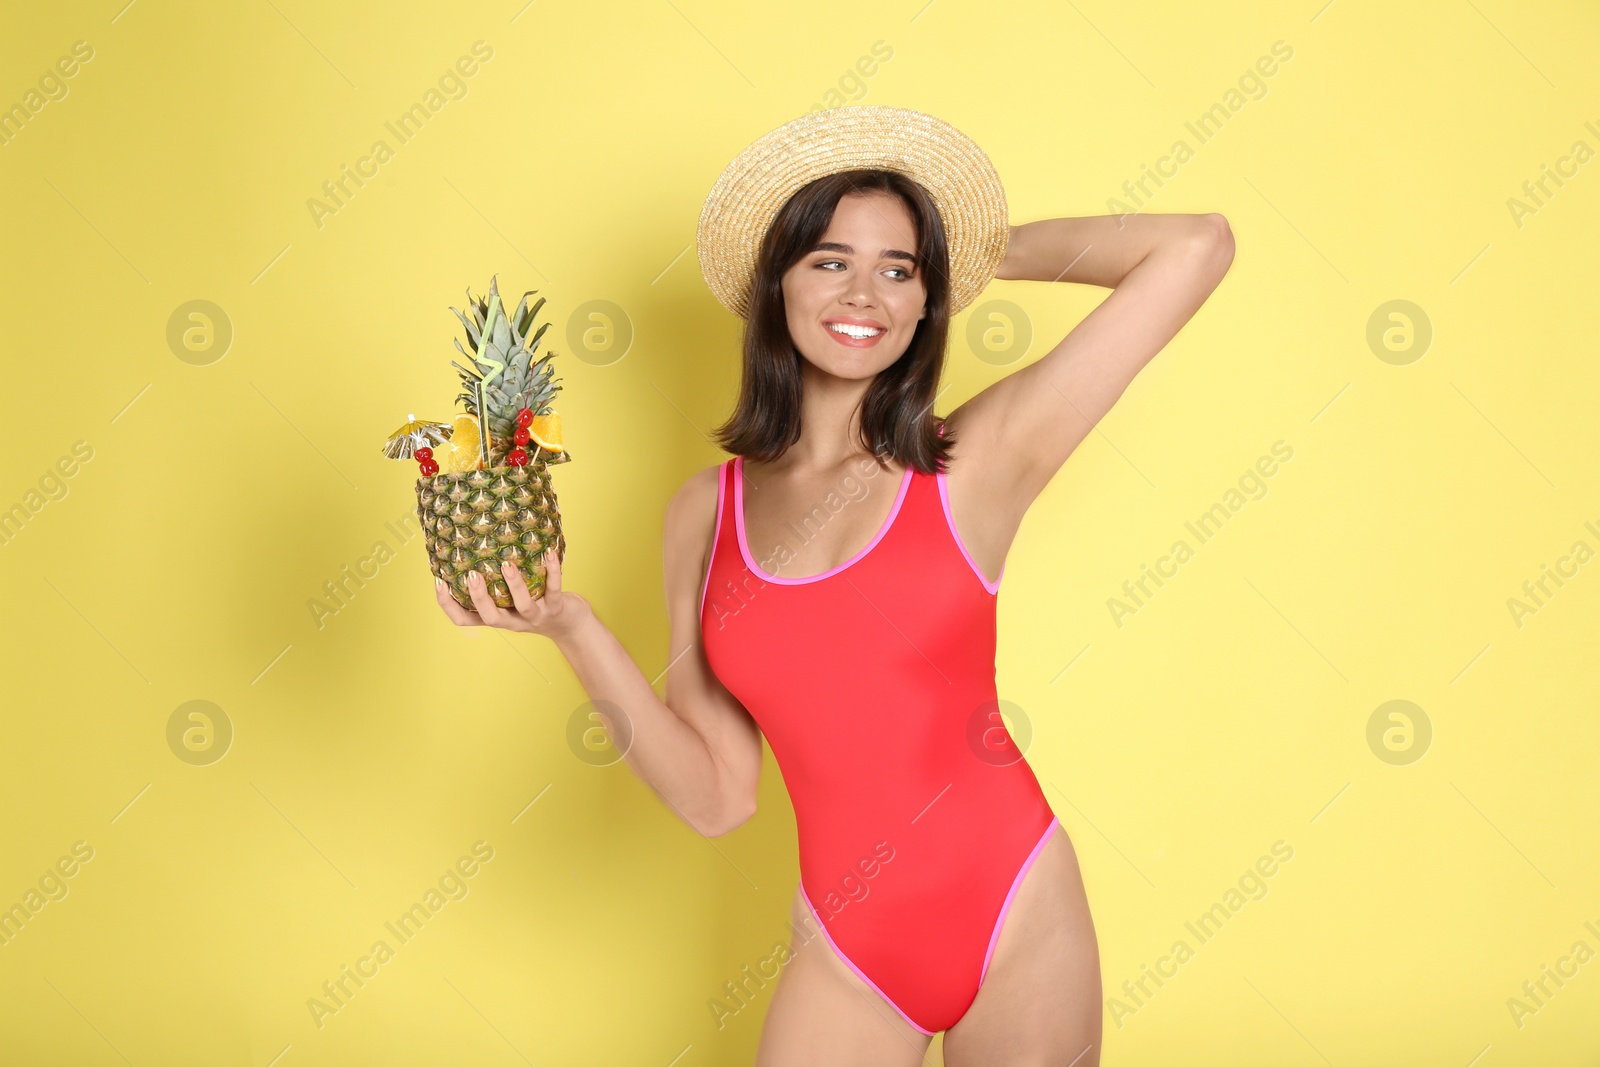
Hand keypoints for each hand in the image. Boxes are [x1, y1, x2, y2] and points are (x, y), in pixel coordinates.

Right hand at [435, 547, 589, 640]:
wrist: (569, 624)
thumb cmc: (534, 604)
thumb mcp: (509, 599)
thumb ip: (493, 584)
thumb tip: (471, 548)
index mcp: (497, 617)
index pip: (464, 619)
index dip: (448, 605)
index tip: (438, 582)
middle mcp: (513, 621)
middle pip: (491, 617)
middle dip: (479, 597)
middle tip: (471, 575)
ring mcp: (535, 616)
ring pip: (522, 605)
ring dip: (514, 585)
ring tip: (507, 564)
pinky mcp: (556, 608)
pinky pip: (554, 589)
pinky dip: (552, 570)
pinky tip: (549, 551)